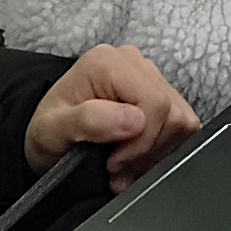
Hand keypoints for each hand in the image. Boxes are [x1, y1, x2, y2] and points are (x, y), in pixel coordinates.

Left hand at [24, 45, 199, 184]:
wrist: (49, 135)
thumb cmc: (48, 131)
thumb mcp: (52, 131)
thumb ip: (88, 121)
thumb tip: (134, 120)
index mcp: (107, 63)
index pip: (155, 103)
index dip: (141, 142)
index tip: (115, 162)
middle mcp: (132, 62)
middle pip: (172, 113)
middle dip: (147, 150)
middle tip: (118, 168)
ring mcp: (149, 75)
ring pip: (181, 120)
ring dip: (155, 151)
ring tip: (125, 164)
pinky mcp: (160, 92)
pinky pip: (182, 123)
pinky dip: (163, 147)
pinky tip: (137, 156)